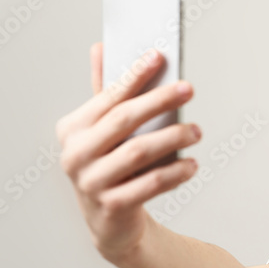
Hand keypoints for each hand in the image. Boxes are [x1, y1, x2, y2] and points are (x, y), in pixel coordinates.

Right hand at [55, 43, 201, 262]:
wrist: (109, 221)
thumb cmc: (111, 164)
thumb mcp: (104, 129)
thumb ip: (105, 91)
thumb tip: (101, 47)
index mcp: (72, 128)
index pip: (108, 96)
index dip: (134, 75)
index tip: (159, 56)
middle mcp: (75, 154)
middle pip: (123, 119)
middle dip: (159, 100)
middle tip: (188, 88)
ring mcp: (90, 182)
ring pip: (138, 151)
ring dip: (172, 137)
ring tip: (196, 131)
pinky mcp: (110, 206)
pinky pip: (148, 184)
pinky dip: (174, 173)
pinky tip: (192, 165)